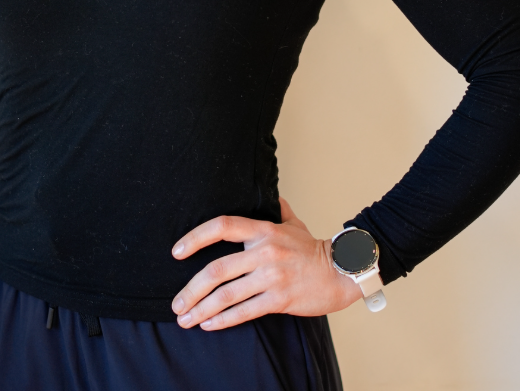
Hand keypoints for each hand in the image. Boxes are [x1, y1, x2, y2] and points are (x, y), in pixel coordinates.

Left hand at [170, 197, 361, 329]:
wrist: (342, 270)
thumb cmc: (313, 248)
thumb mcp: (293, 222)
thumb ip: (277, 208)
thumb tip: (270, 195)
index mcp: (263, 229)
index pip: (222, 226)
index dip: (196, 237)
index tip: (177, 251)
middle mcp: (264, 251)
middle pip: (217, 270)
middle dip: (192, 289)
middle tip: (176, 303)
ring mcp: (271, 276)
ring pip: (227, 295)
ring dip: (202, 309)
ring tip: (186, 318)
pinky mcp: (279, 299)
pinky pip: (245, 311)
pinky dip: (223, 320)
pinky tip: (209, 324)